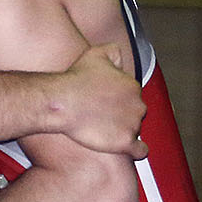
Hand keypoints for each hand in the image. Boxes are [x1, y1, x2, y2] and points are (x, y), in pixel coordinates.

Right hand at [59, 44, 147, 159]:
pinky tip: (127, 149)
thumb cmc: (75, 79)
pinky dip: (136, 150)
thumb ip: (114, 51)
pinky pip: (139, 150)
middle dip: (121, 115)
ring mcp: (132, 124)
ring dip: (123, 131)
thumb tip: (120, 56)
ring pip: (134, 130)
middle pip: (135, 113)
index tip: (103, 103)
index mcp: (132, 86)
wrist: (62, 102)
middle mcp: (138, 105)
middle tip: (101, 117)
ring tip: (105, 132)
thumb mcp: (96, 53)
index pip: (132, 96)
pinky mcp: (124, 142)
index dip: (117, 100)